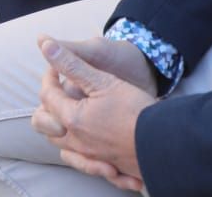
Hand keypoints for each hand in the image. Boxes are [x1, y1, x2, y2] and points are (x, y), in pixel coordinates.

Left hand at [31, 36, 151, 190]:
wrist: (167, 143)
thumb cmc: (135, 110)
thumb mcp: (102, 80)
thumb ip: (70, 64)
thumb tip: (44, 44)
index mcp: (71, 119)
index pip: (47, 95)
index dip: (49, 76)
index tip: (57, 65)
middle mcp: (76, 142)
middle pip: (45, 124)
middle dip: (48, 105)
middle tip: (61, 90)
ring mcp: (91, 157)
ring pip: (61, 145)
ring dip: (59, 129)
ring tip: (70, 112)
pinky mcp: (107, 167)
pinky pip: (82, 163)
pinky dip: (78, 154)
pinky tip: (84, 139)